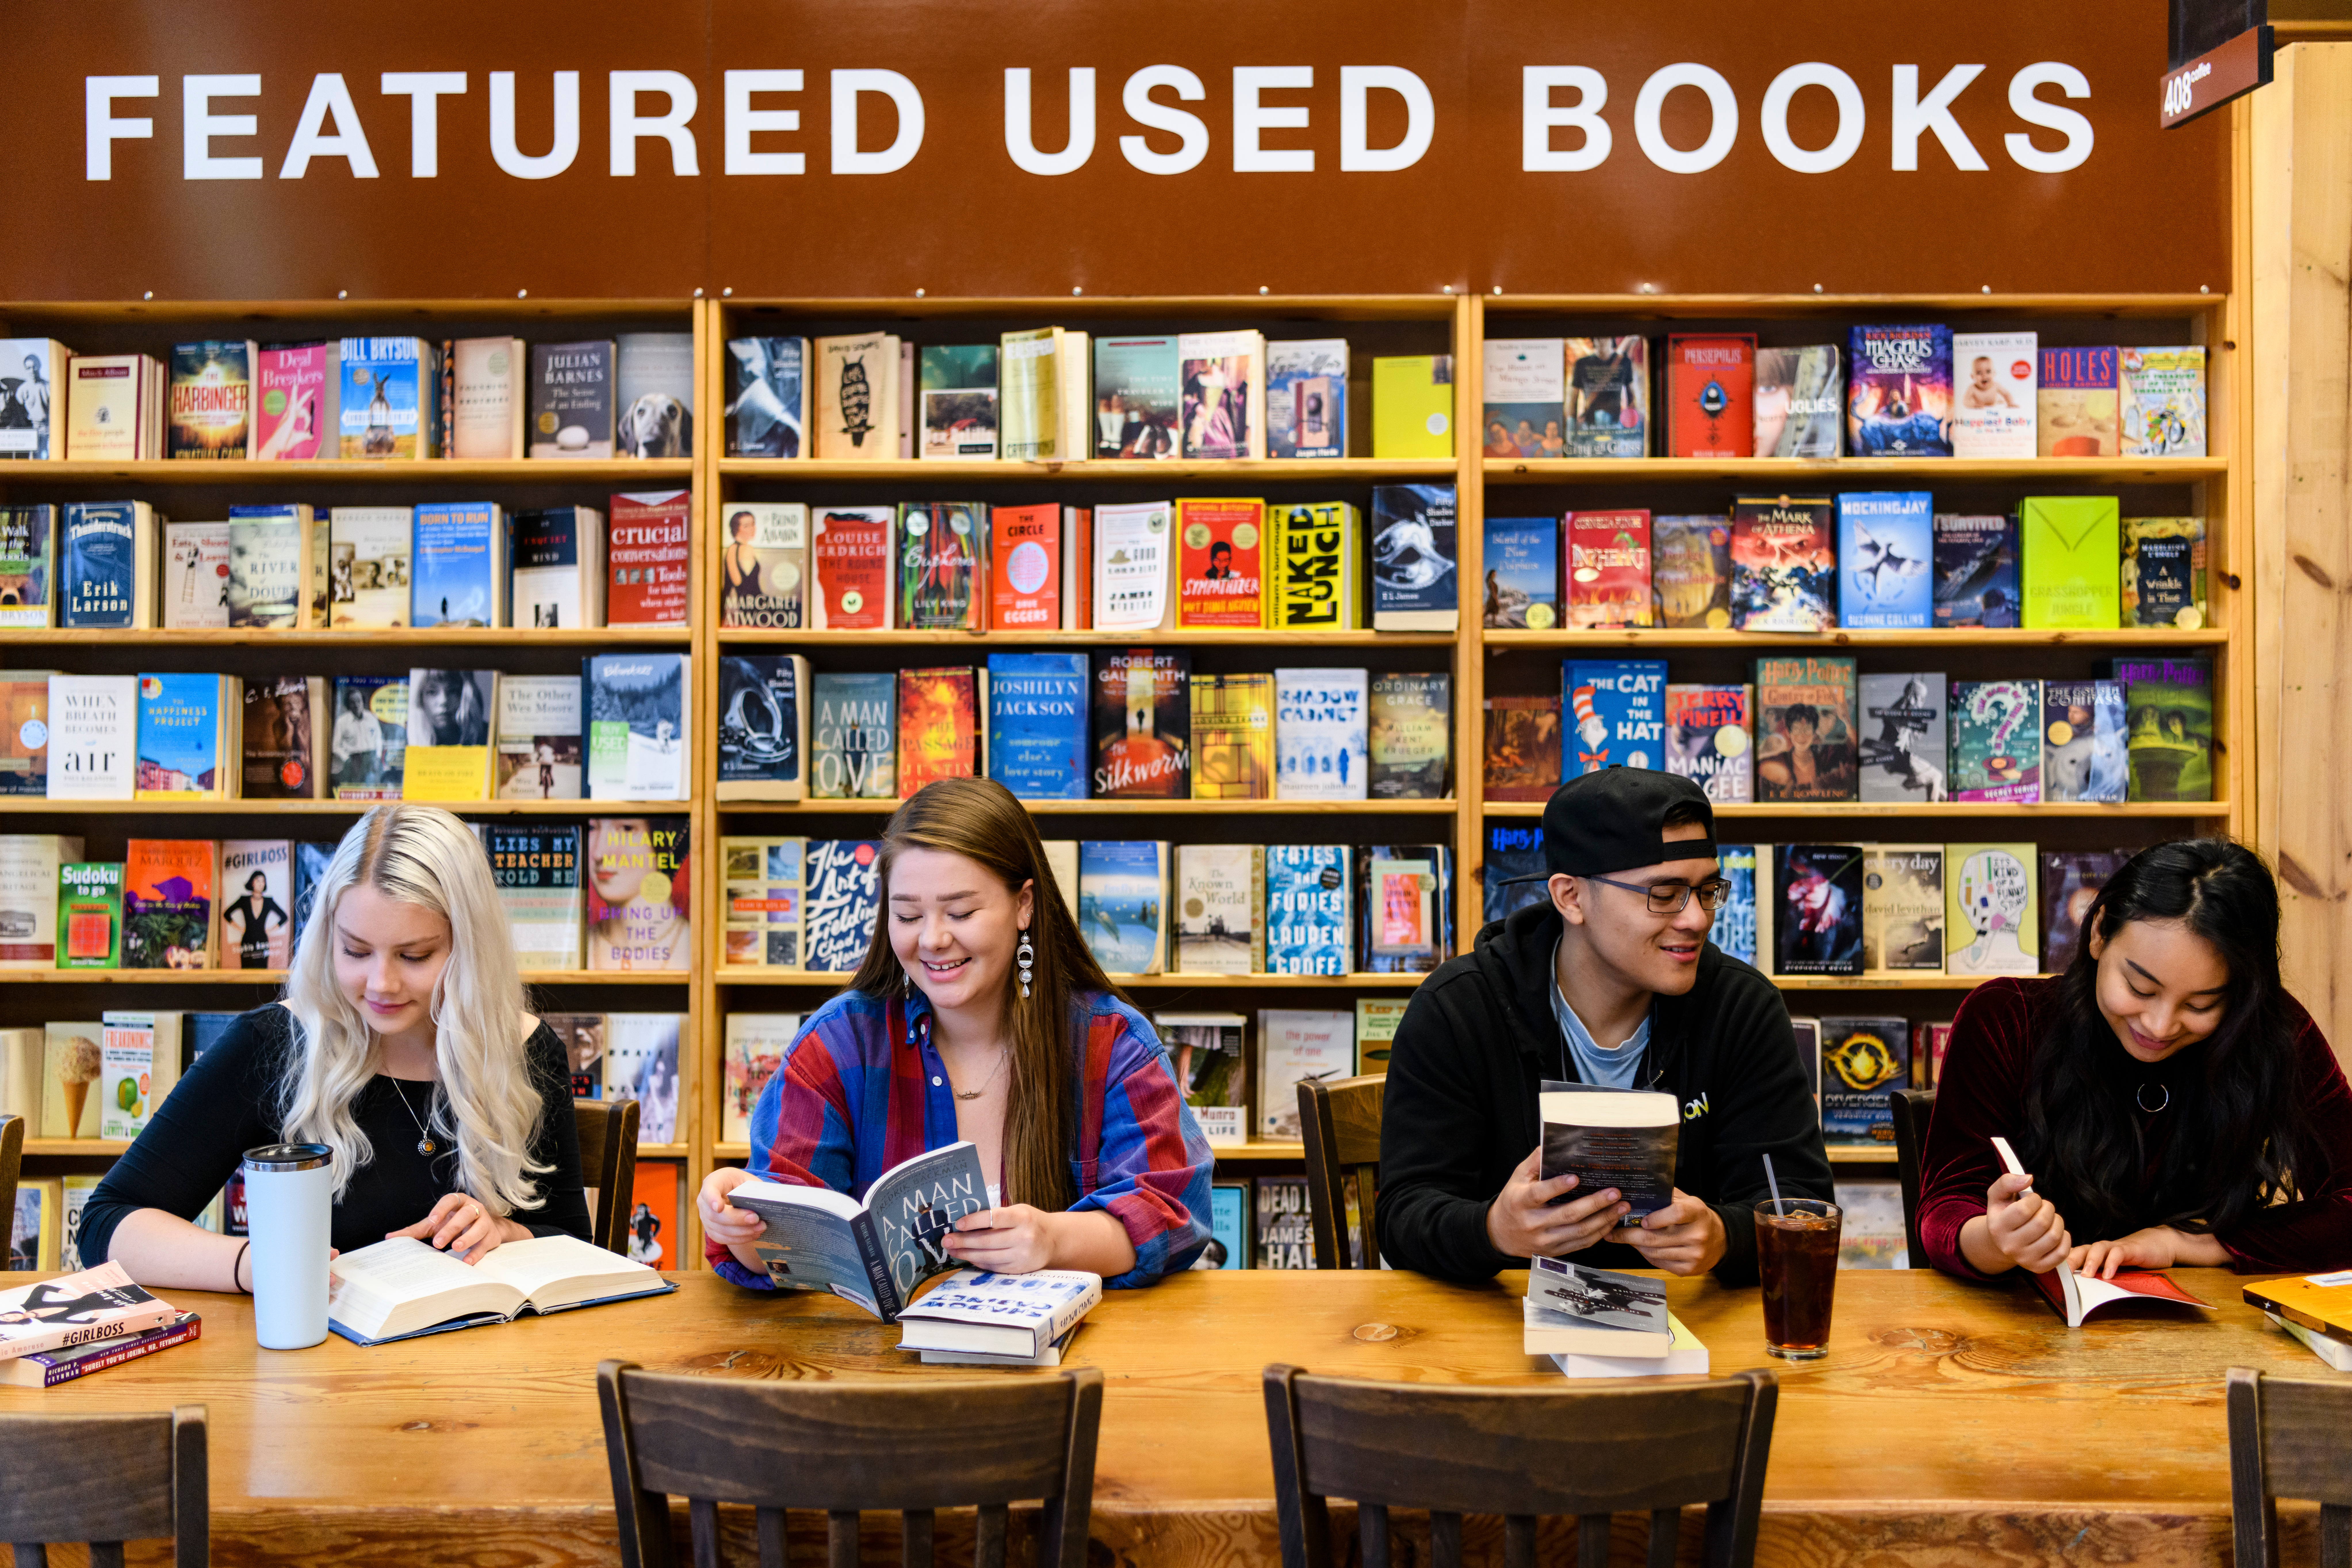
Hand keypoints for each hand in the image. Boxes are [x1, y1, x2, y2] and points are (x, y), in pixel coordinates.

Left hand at [386, 1194, 530, 1264]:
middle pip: (466, 1214)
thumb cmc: (454, 1224)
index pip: (451, 1200)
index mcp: (459, 1202)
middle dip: (452, 1228)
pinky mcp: (491, 1237)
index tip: (431, 1220)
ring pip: (479, 1227)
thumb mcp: (435, 1224)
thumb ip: (415, 1231)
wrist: (485, 1229)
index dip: (442, 1209)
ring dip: (467, 1238)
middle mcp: (474, 1208)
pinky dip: (476, 1253)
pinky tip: (466, 1262)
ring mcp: (485, 1222)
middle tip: (438, 1242)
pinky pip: (485, 1245)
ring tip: (455, 1248)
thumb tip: (389, 1238)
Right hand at [698, 1168, 767, 1272]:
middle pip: (715, 1215)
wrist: (736, 1195)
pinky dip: (739, 1239)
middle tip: (756, 1219)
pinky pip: (722, 1238)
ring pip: (719, 1229)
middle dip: (736, 1219)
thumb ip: (755, 1190)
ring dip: (741, 1232)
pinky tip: (753, 1235)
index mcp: (713, 1182)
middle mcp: (704, 1201)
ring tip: (761, 1228)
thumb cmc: (743, 1186)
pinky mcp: (712, 1230)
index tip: (719, 1207)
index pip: (708, 1190)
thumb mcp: (749, 1182)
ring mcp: (705, 1217)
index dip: (711, 1199)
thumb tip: (770, 1201)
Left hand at [944, 1205, 1058, 1274]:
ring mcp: (1022, 1255)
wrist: (1053, 1240)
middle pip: (987, 1241)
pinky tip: (968, 1257)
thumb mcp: (1018, 1211)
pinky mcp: (1019, 1269)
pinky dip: (979, 1262)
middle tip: (946, 1240)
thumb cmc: (1029, 1221)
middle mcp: (1023, 1237)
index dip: (974, 1221)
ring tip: (952, 1250)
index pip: (994, 1218)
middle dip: (963, 1241)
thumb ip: (997, 1215)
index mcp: (1022, 1217)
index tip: (957, 1224)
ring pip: (988, 1256)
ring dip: (967, 1254)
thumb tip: (965, 1223)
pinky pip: (993, 1266)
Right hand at [1485, 1147, 1629, 1258]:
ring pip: (1579, 1232)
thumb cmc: (1513, 1200)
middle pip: (1568, 1215)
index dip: (1557, 1186)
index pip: (1539, 1194)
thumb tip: (1550, 1143)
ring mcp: (1546, 1241)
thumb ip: (1534, 1162)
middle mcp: (1533, 1223)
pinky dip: (1599, 1233)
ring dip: (1604, 1219)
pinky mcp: (1555, 1252)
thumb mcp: (1517, 1178)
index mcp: (1521, 1202)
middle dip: (1595, 1203)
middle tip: (1615, 1192)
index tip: (1576, 1177)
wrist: (1501, 1235)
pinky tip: (1611, 1221)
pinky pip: (1582, 1244)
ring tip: (1622, 1206)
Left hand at [1622, 1189, 1725, 1276]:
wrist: (1721, 1240)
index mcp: (1697, 1213)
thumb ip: (1666, 1197)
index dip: (1656, 1218)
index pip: (1676, 1213)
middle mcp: (1698, 1235)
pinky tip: (1640, 1247)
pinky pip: (1659, 1263)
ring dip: (1635, 1245)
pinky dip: (1646, 1255)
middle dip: (1629, 1235)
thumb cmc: (1697, 1217)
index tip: (1640, 1220)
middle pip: (1657, 1238)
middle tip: (1611, 1232)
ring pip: (1654, 1252)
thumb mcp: (1687, 1201)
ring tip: (1623, 1238)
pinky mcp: (1689, 1270)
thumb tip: (1637, 1193)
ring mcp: (1694, 1255)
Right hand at [1984, 1171, 2070, 1272]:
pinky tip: (2055, 1232)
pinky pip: (2062, 1252)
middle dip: (2048, 1208)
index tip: (2033, 1199)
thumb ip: (2008, 1182)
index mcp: (1997, 1227)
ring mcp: (2025, 1259)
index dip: (2035, 1199)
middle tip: (2044, 1207)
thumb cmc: (2003, 1215)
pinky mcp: (2039, 1267)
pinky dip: (2065, 1238)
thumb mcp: (1998, 1196)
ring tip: (2050, 1218)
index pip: (2024, 1209)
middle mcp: (2009, 1246)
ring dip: (2057, 1221)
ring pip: (2053, 1236)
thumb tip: (2029, 1178)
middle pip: (2041, 1223)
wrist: (2002, 1243)